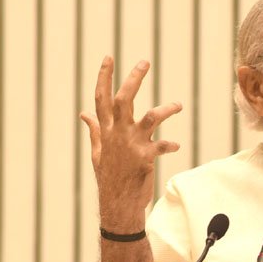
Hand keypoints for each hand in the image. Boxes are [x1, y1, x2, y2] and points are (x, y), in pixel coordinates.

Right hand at [80, 57, 181, 230]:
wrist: (118, 204)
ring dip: (166, 110)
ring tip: (178, 105)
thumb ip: (94, 130)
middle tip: (144, 62)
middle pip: (124, 99)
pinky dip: (170, 145)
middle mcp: (117, 134)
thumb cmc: (110, 178)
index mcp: (106, 131)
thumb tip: (84, 114)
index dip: (103, 77)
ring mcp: (131, 145)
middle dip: (134, 79)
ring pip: (150, 118)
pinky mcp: (145, 159)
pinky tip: (176, 145)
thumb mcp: (97, 153)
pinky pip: (161, 146)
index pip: (101, 98)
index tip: (108, 57)